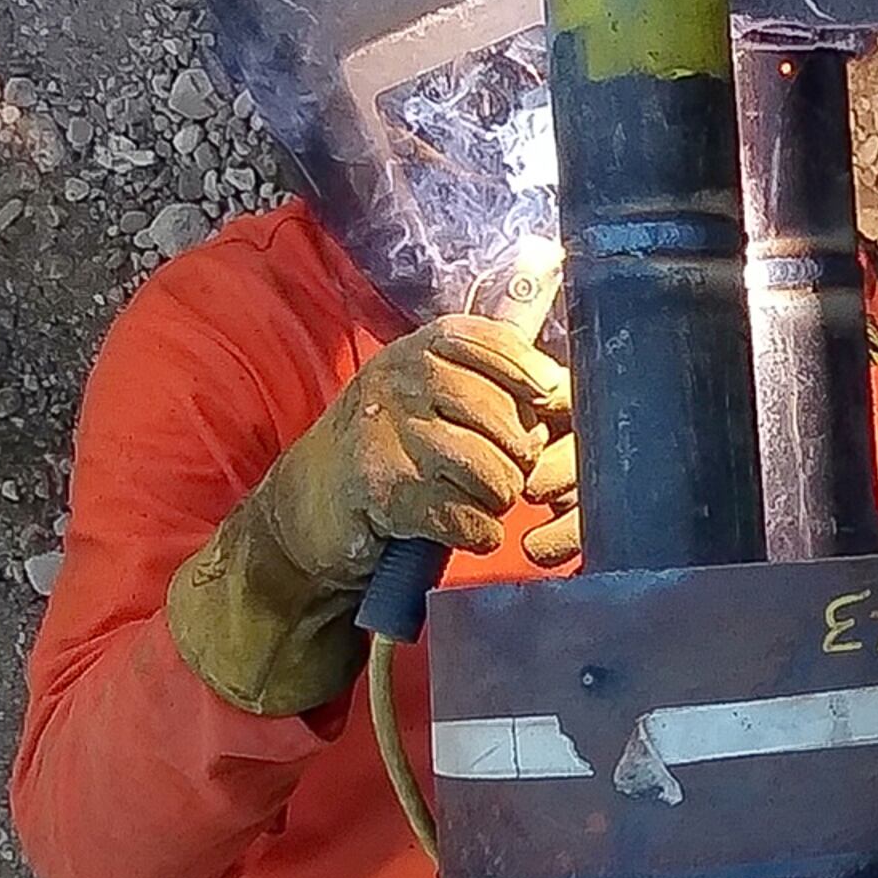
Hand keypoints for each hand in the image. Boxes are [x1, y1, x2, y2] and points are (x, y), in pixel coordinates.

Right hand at [267, 315, 568, 586]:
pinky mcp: (387, 491)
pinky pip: (470, 519)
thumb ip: (492, 380)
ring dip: (497, 499)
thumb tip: (564, 389)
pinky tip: (460, 524)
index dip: (530, 374)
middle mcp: (401, 381)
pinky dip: (477, 533)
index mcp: (419, 349)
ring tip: (475, 496)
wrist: (313, 496)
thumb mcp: (430, 390)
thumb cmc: (392, 440)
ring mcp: (390, 435)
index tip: (548, 398)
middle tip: (502, 470)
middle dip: (518, 457)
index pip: (494, 345)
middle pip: (506, 420)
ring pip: (494, 474)